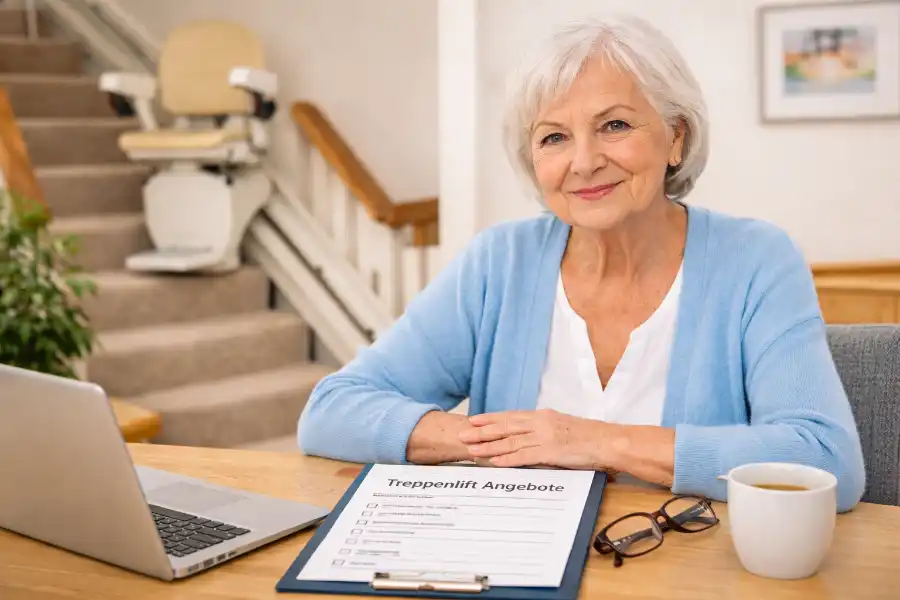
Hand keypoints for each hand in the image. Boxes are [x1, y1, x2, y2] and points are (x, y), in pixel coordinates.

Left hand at [457, 409, 611, 469]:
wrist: (608, 441)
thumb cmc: (588, 437)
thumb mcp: (562, 427)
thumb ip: (543, 429)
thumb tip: (528, 436)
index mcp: (543, 416)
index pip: (511, 416)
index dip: (490, 419)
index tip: (473, 420)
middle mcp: (541, 423)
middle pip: (505, 426)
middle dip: (482, 431)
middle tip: (462, 434)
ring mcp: (545, 436)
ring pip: (511, 441)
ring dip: (489, 446)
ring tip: (472, 449)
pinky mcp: (551, 451)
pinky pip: (524, 456)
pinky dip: (507, 459)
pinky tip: (494, 462)